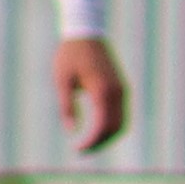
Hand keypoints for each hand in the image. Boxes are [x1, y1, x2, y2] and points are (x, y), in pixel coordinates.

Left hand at [56, 36, 128, 152]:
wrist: (86, 32)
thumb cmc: (70, 55)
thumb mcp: (63, 81)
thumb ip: (67, 107)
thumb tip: (72, 131)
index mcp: (102, 90)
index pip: (102, 126)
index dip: (92, 142)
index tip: (77, 149)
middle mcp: (117, 92)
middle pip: (115, 129)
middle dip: (100, 143)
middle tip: (81, 151)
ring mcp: (122, 90)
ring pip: (121, 123)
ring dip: (107, 137)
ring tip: (89, 144)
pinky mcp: (121, 87)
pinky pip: (121, 114)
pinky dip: (111, 126)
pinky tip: (97, 130)